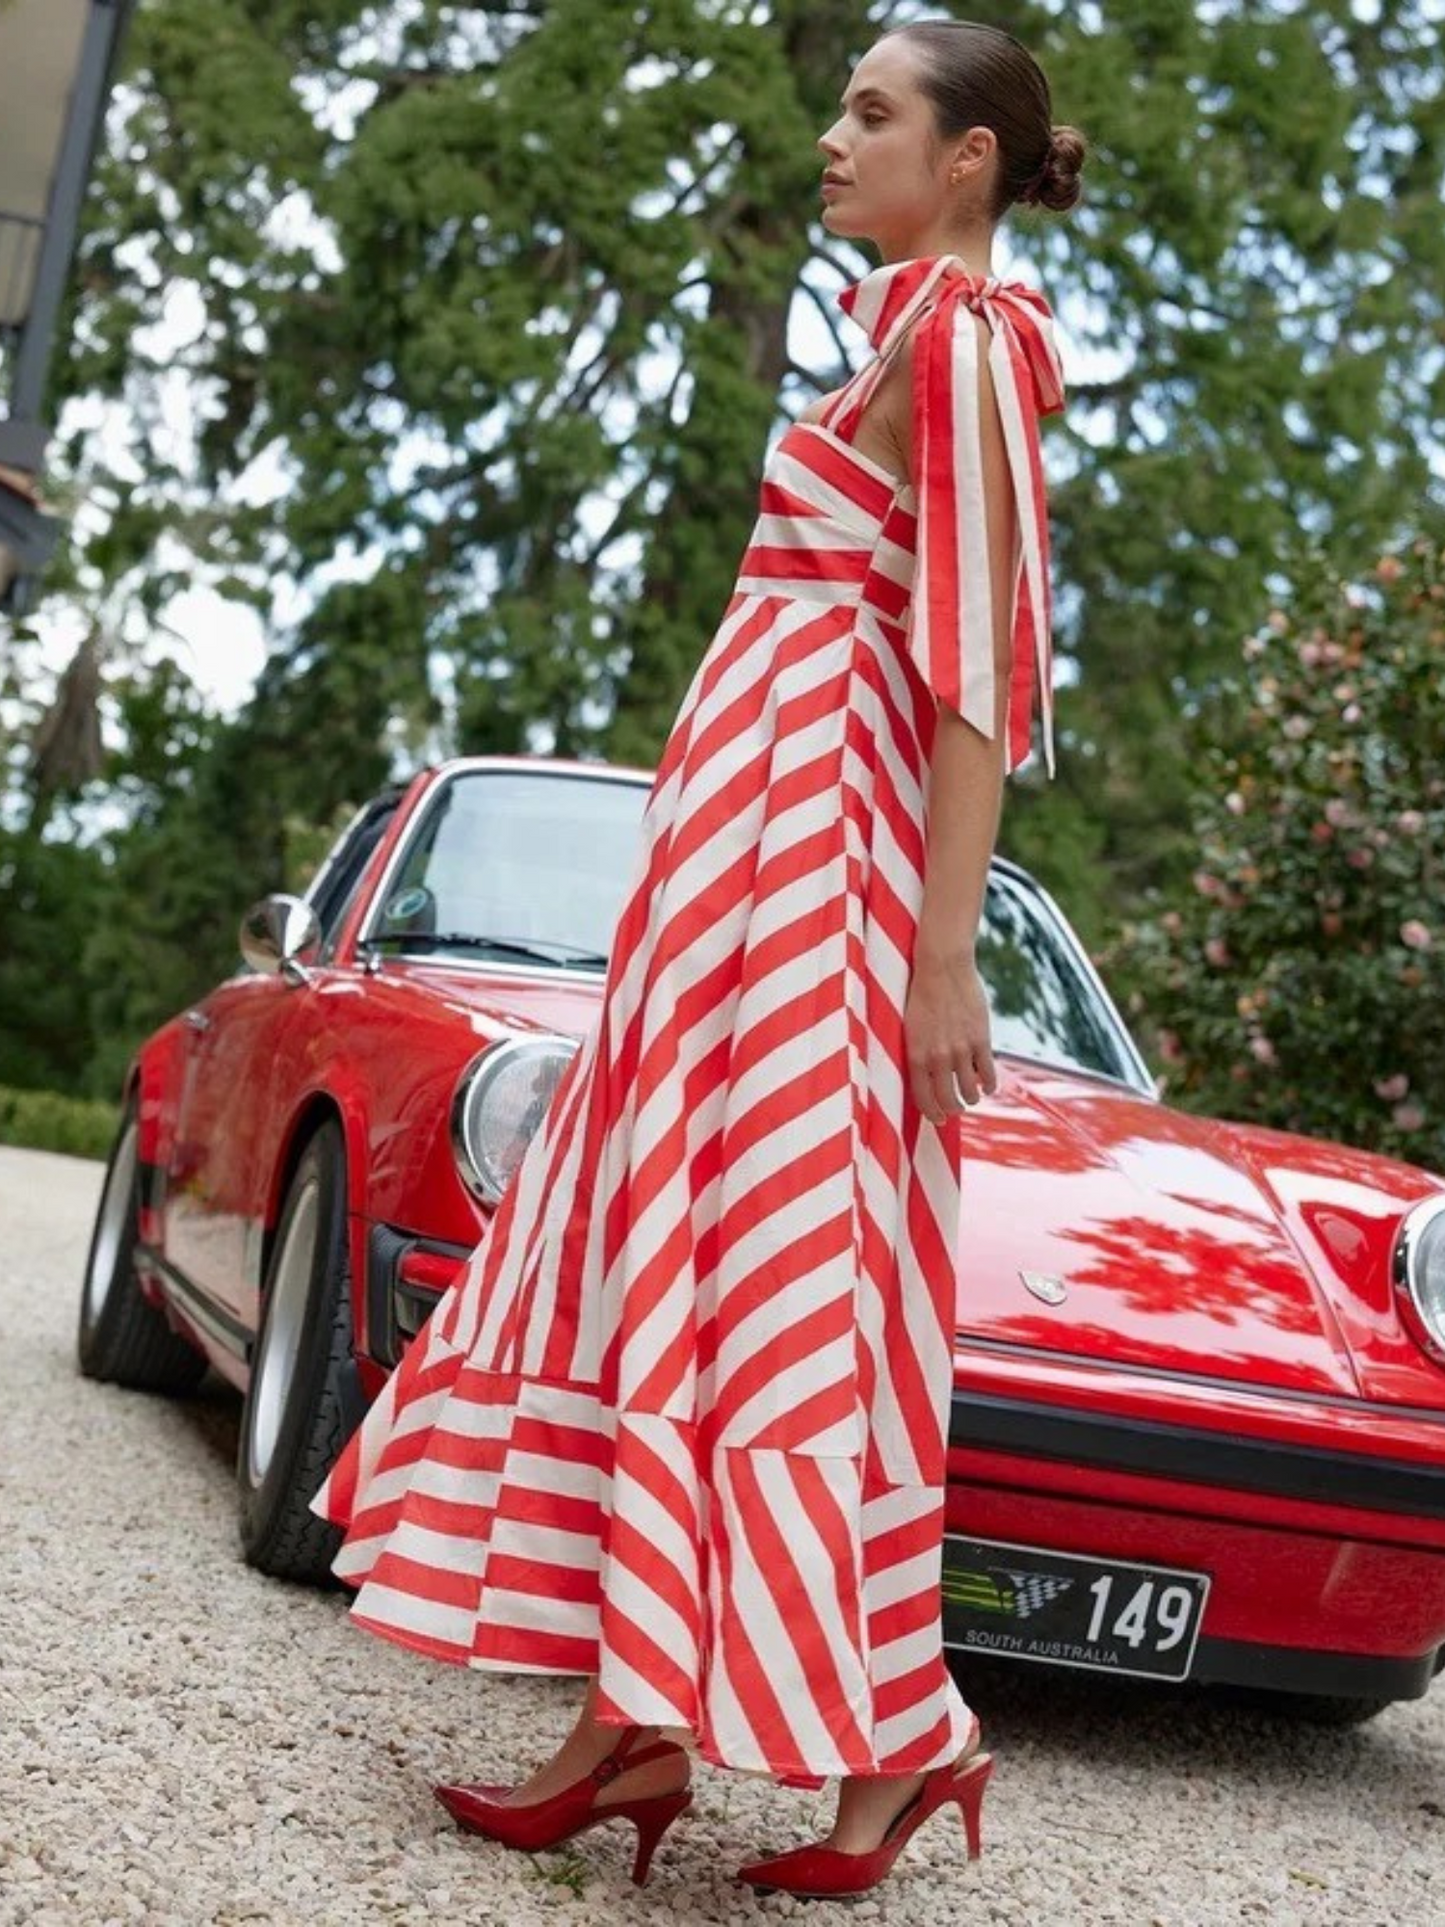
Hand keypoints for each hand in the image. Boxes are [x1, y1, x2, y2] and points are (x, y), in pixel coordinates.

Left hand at [904, 949, 996, 1125]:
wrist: (941, 967)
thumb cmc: (922, 995)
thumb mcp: (912, 1028)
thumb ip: (919, 1053)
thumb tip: (928, 1077)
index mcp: (916, 1055)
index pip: (924, 1098)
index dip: (932, 1113)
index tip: (938, 1118)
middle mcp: (938, 1057)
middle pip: (948, 1100)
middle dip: (952, 1110)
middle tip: (956, 1110)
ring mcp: (961, 1050)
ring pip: (970, 1091)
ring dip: (972, 1099)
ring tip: (972, 1097)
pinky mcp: (981, 1040)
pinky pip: (988, 1073)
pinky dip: (989, 1085)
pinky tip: (988, 1086)